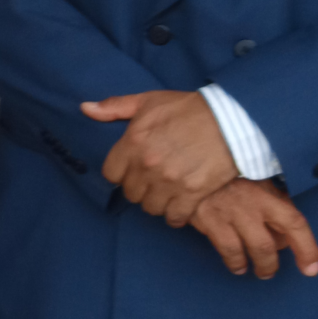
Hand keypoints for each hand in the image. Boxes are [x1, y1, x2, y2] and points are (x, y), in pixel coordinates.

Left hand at [85, 89, 238, 224]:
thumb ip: (114, 107)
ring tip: (165, 193)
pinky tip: (180, 206)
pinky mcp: (192, 193)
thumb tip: (85, 108)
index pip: (111, 174)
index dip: (121, 174)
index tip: (132, 170)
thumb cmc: (188, 109)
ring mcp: (170, 181)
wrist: (232, 119)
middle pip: (131, 193)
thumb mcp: (148, 101)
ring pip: (150, 207)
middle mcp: (147, 165)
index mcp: (133, 142)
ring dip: (156, 202)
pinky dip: (176, 215)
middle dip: (139, 188)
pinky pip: (174, 217)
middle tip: (151, 182)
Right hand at [186, 179, 317, 278]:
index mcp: (266, 195)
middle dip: (271, 264)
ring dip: (255, 265)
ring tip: (252, 270)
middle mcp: (250, 206)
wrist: (191, 165)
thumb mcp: (255, 180)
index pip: (294, 222)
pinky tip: (236, 265)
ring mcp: (228, 214)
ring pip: (248, 250)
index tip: (311, 268)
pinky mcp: (207, 219)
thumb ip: (272, 198)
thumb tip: (288, 216)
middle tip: (269, 271)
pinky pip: (226, 249)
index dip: (307, 248)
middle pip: (268, 244)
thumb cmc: (228, 175)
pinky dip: (234, 261)